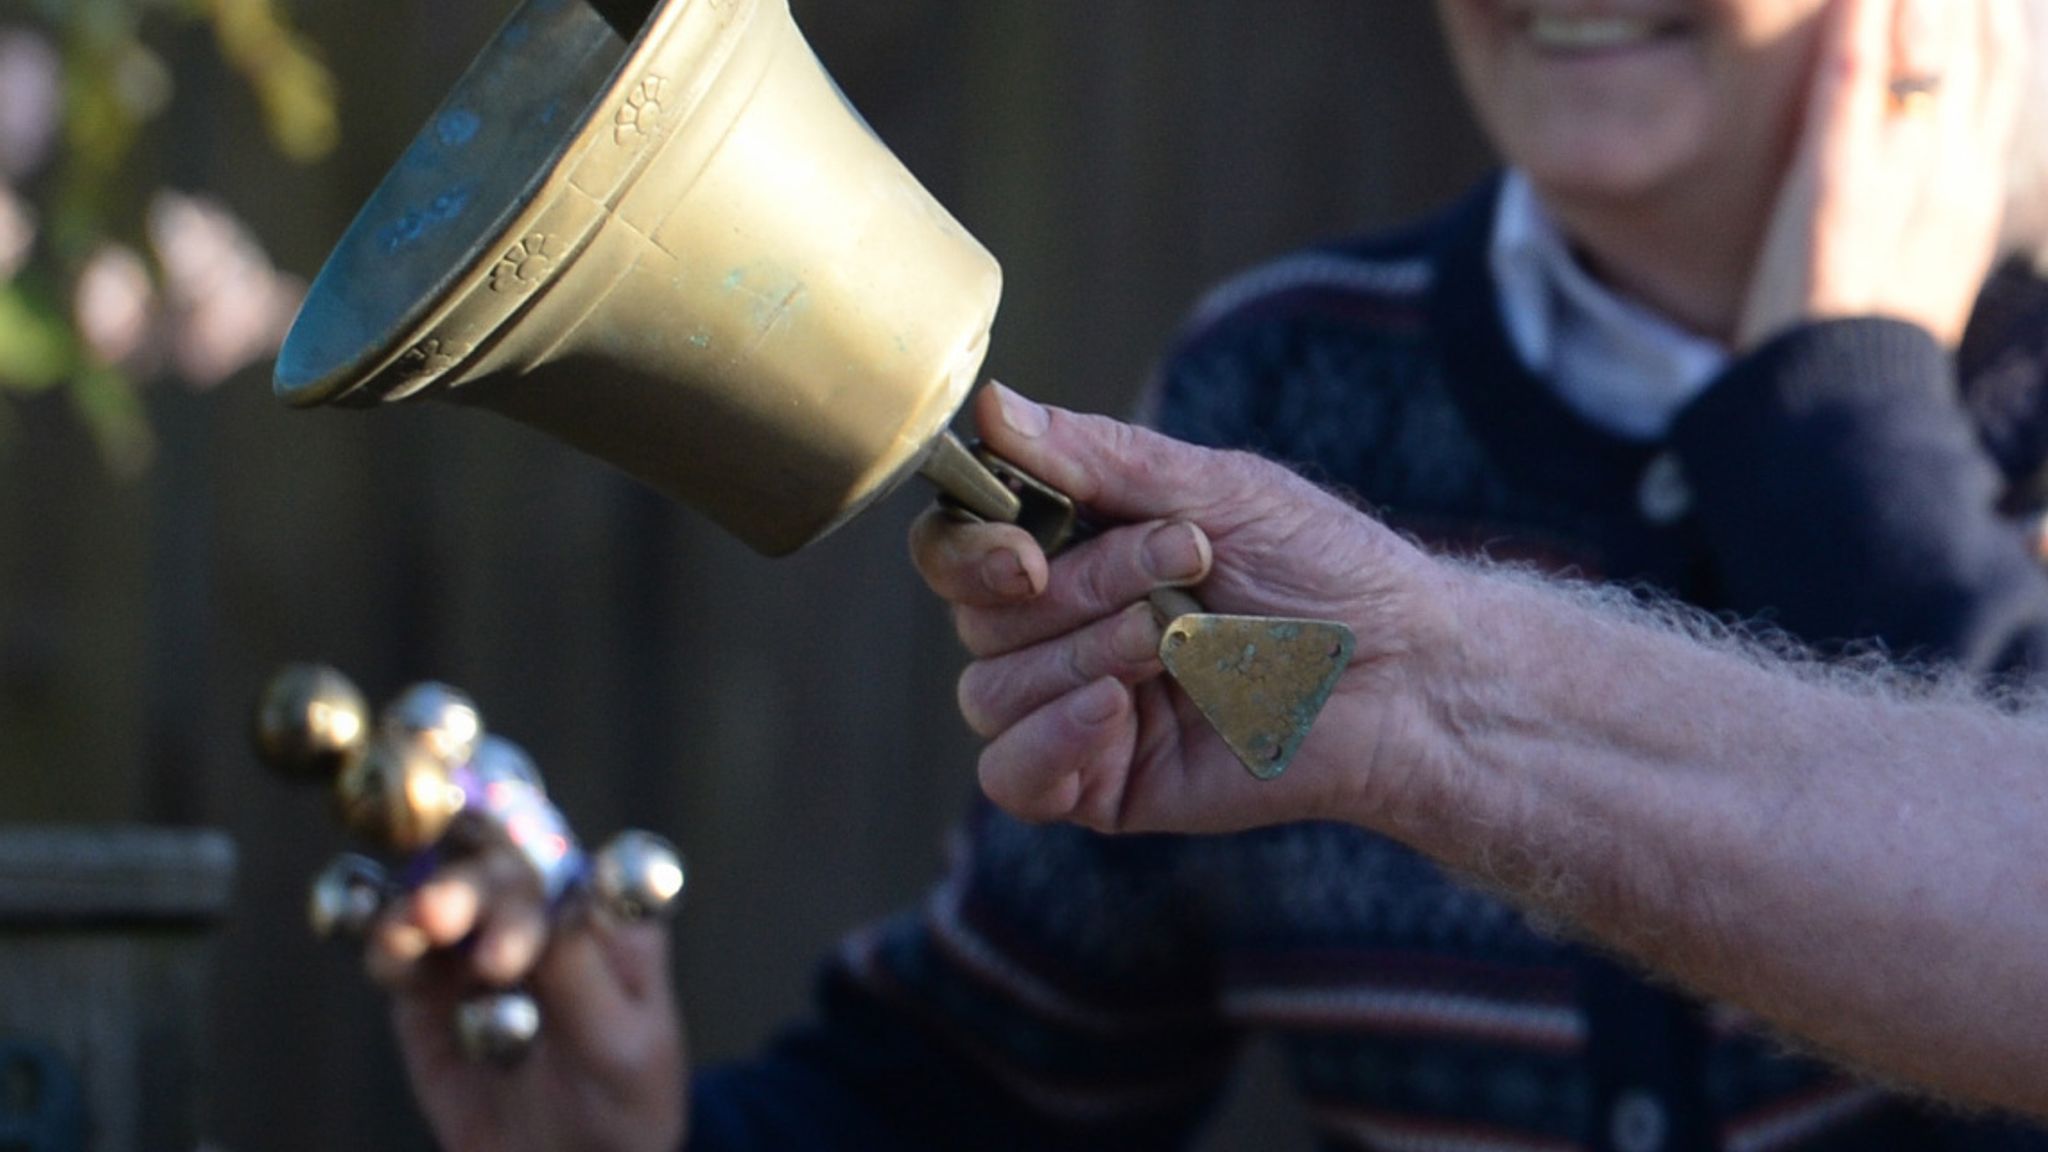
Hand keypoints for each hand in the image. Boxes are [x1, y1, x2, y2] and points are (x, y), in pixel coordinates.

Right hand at [368, 845, 686, 1151]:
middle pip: (496, 877)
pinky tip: (391, 956)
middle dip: (468, 890)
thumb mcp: (620, 1046)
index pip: (566, 876)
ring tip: (410, 933)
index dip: (536, 878)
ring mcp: (475, 949)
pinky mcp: (428, 993)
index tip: (516, 916)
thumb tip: (556, 900)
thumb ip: (583, 979)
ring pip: (438, 906)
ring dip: (417, 911)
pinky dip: (391, 953)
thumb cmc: (622, 1099)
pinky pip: (402, 963)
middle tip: (440, 916)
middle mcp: (537, 917)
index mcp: (601, 920)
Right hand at [909, 384, 1460, 834]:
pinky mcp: (1100, 784)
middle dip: (1077, 587)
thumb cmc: (1324, 569)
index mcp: (1072, 554)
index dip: (968, 547)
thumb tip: (991, 409)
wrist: (1406, 670)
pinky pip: (1013, 775)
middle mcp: (1060, 632)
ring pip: (989, 692)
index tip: (1025, 546)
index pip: (956, 550)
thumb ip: (1097, 457)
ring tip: (1178, 640)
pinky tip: (1118, 710)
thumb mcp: (1215, 487)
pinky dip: (1051, 738)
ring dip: (1083, 655)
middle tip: (1182, 563)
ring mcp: (1076, 713)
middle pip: (977, 619)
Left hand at [1737, 0, 2024, 348]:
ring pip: (1926, 49)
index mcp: (1975, 190)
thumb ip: (1930, 212)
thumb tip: (1925, 177)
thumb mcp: (1925, 270)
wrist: (1847, 408)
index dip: (1995, 8)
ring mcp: (1901, 175)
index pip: (2001, 71)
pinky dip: (1856, 25)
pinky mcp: (1839, 187)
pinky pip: (1852, 86)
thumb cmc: (1866, 349)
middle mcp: (1953, 170)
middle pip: (1977, 42)